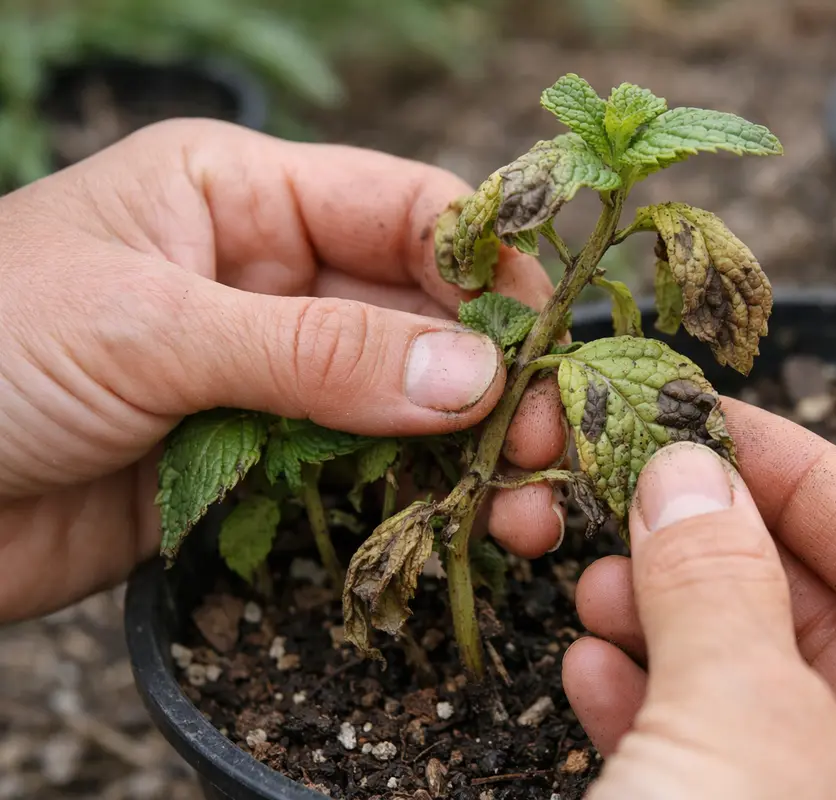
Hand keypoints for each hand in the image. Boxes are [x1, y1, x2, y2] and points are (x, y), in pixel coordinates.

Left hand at [0, 120, 566, 621]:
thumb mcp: (149, 326)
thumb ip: (317, 351)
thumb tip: (472, 377)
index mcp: (240, 195)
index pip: (403, 208)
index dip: (486, 264)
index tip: (547, 334)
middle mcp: (267, 277)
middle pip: (421, 314)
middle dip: (492, 373)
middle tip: (548, 436)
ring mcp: (265, 377)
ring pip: (400, 403)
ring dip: (468, 450)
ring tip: (526, 504)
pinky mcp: (251, 466)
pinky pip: (355, 474)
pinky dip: (412, 500)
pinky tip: (464, 526)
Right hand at [563, 401, 835, 798]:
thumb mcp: (738, 718)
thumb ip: (716, 582)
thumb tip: (685, 471)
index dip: (804, 471)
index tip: (714, 417)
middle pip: (823, 608)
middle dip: (716, 547)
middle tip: (633, 489)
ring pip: (756, 679)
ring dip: (668, 621)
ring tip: (593, 578)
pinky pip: (715, 748)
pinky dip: (651, 702)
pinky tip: (591, 667)